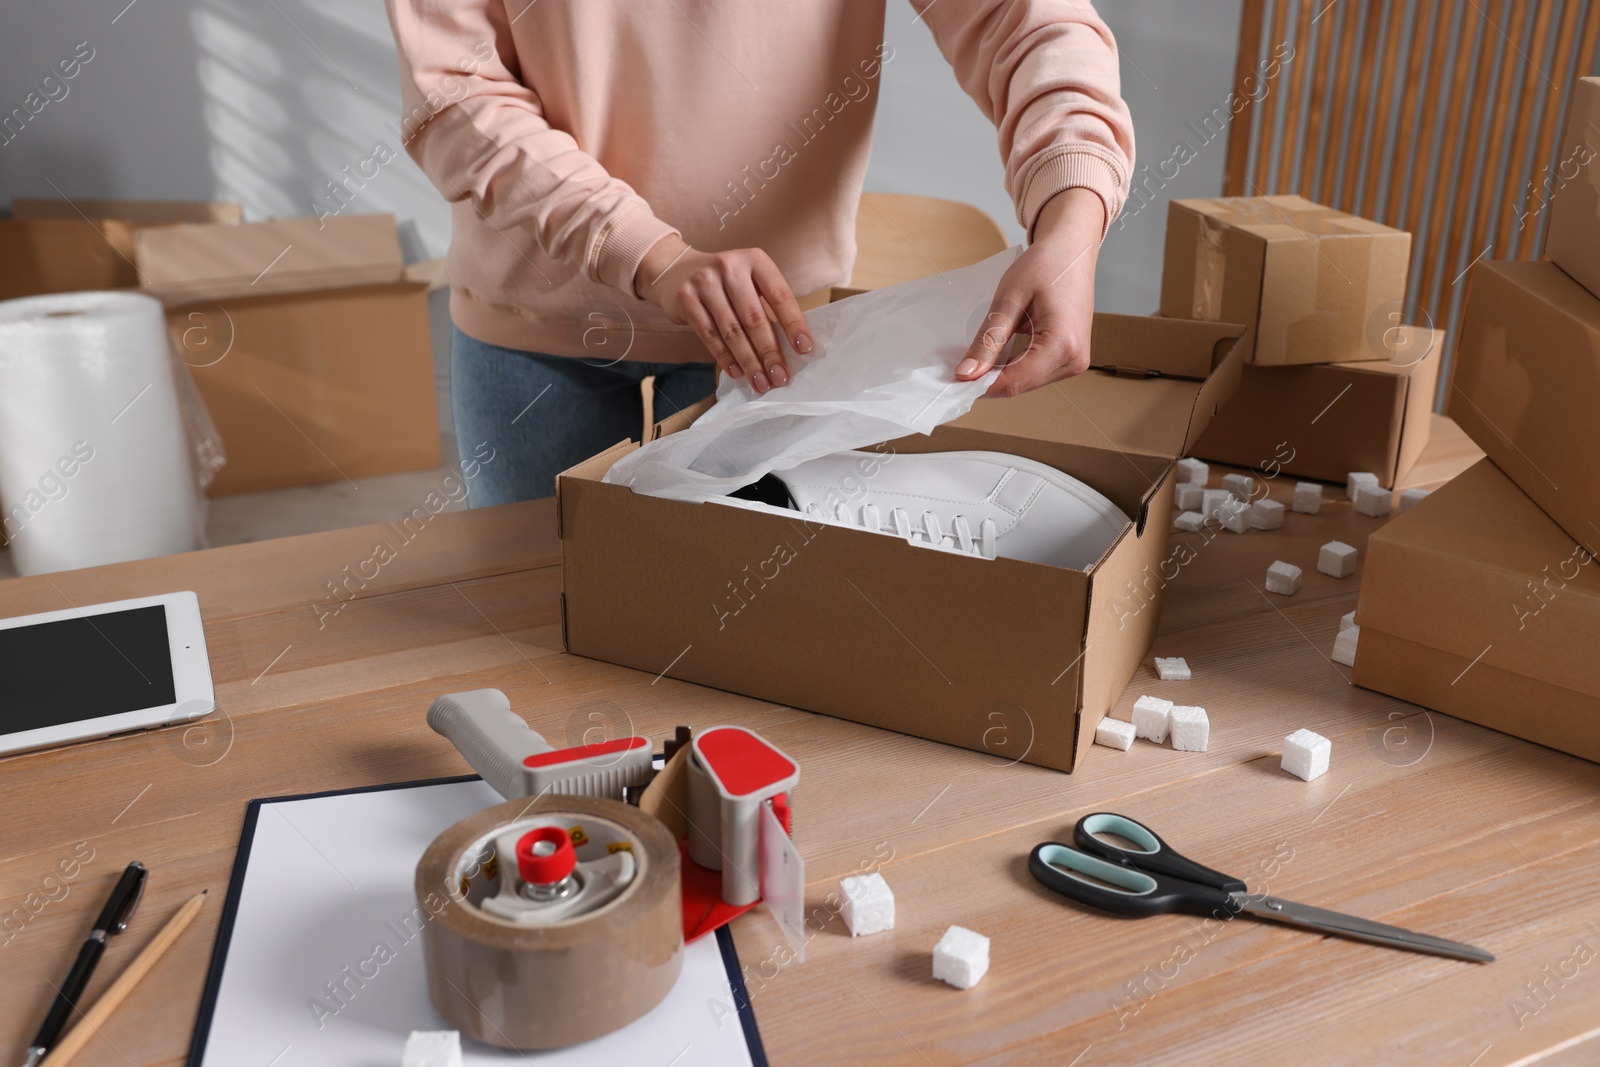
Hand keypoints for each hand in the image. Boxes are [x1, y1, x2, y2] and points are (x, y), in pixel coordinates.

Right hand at [636, 236, 812, 392]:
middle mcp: (730, 267)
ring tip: (761, 382)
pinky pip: (710, 335)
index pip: (780, 296)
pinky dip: (725, 358)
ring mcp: (705, 282)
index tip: (805, 349)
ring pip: (732, 331)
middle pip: (754, 318)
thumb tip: (791, 349)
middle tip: (781, 377)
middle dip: (770, 352)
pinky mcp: (686, 299)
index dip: (793, 324)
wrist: (676, 269)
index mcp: (755, 260)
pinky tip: (738, 372)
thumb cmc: (725, 282)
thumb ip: (767, 307)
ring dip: (749, 362)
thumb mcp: (749, 281)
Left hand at [955, 187, 1105, 397]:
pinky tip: (995, 354)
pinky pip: (1034, 371)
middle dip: (987, 380)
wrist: (1072, 248)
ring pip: (1026, 381)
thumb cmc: (1045, 264)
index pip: (1014, 382)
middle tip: (957, 369)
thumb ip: (988, 340)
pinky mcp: (1070, 356)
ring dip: (999, 374)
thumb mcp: (1009, 300)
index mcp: (1063, 345)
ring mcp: (1075, 361)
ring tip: (975, 358)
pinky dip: (1012, 365)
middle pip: (1020, 385)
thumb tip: (966, 374)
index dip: (980, 386)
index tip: (952, 382)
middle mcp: (1074, 360)